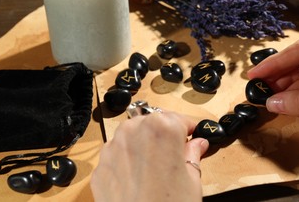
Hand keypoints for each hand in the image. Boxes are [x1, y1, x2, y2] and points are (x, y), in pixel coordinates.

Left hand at [90, 110, 208, 201]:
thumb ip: (193, 154)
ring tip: (155, 167)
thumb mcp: (193, 180)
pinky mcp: (100, 168)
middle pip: (153, 123)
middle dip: (165, 135)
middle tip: (176, 154)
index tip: (194, 137)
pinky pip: (117, 156)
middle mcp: (133, 131)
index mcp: (161, 128)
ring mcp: (112, 149)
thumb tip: (198, 143)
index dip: (189, 129)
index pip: (179, 119)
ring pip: (132, 136)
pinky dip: (127, 161)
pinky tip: (138, 179)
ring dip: (144, 144)